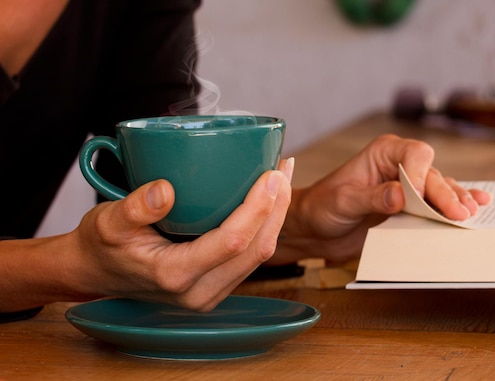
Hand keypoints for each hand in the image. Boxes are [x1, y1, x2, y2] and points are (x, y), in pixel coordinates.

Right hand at [62, 158, 293, 311]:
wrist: (95, 273)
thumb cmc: (101, 245)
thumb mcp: (106, 222)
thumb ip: (133, 208)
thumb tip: (165, 189)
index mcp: (175, 275)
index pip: (233, 242)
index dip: (258, 207)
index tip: (270, 174)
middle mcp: (199, 292)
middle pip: (257, 249)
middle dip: (278, 206)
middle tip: (283, 167)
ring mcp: (210, 294)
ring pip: (259, 256)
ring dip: (276, 215)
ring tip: (282, 176)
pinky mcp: (215, 286)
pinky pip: (250, 257)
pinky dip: (264, 226)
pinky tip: (267, 200)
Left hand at [273, 135, 489, 264]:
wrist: (316, 228)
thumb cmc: (323, 207)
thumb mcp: (343, 202)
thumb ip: (371, 197)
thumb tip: (400, 196)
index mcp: (384, 153)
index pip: (415, 154)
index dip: (422, 174)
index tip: (419, 198)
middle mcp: (400, 165)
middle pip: (432, 175)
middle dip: (446, 195)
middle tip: (460, 215)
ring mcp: (408, 186)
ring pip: (440, 190)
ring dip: (455, 203)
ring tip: (471, 216)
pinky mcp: (410, 207)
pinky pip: (436, 205)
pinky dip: (454, 207)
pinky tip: (477, 207)